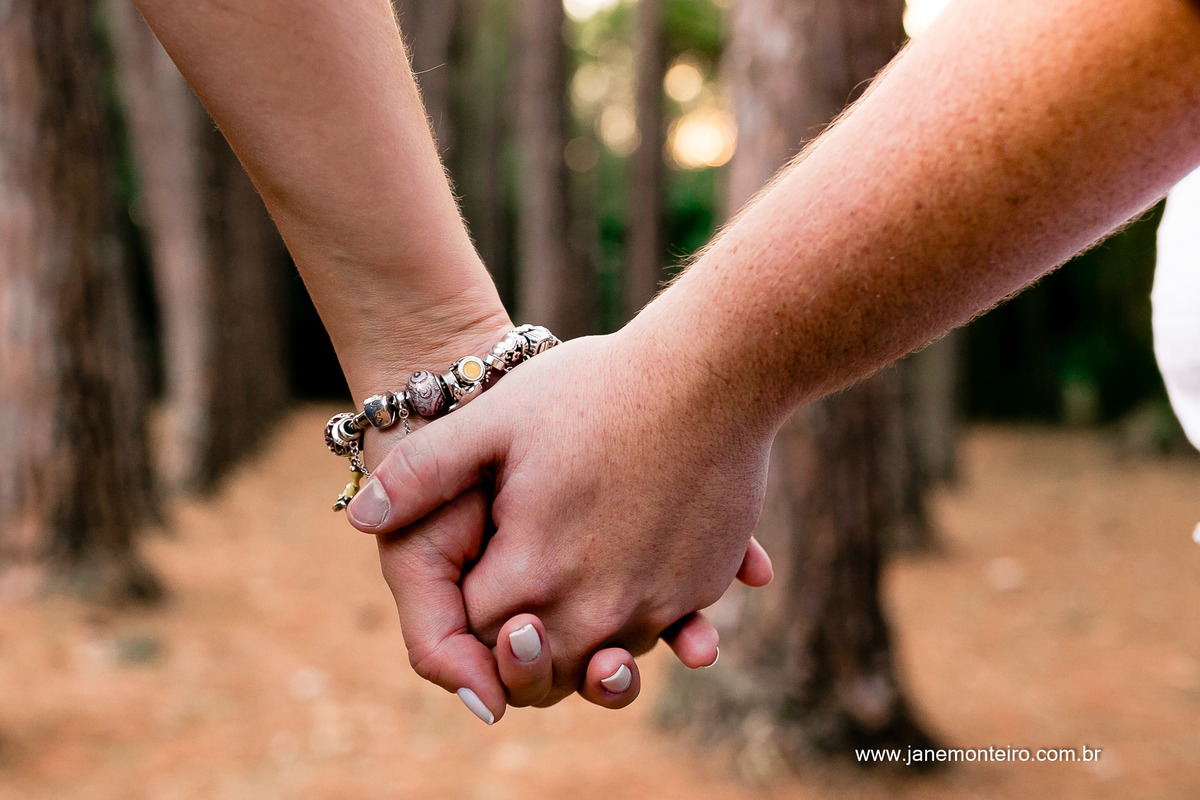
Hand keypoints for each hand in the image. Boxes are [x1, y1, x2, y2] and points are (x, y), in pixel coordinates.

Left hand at [348, 329, 776, 708]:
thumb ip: (422, 472)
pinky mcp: (702, 586)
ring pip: (603, 661)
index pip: (480, 636)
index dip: (466, 620)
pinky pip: (664, 632)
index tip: (471, 584)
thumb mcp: (494, 417)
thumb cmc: (597, 387)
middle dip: (519, 651)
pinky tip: (633, 576)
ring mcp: (658, 601)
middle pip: (543, 668)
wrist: (713, 371)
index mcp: (534, 570)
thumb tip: (361, 518)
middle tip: (515, 614)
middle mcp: (598, 605)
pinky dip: (645, 620)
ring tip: (570, 596)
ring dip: (581, 644)